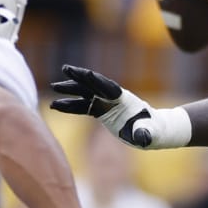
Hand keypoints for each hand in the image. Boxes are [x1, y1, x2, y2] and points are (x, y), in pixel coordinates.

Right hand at [49, 66, 188, 149]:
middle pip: (94, 85)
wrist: (151, 131)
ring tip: (54, 86)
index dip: (98, 80)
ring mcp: (106, 103)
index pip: (109, 87)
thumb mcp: (149, 134)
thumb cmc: (153, 132)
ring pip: (86, 94)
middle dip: (81, 77)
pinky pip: (83, 107)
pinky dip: (70, 106)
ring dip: (71, 90)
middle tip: (65, 68)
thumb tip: (143, 139)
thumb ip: (144, 134)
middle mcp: (114, 98)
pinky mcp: (101, 111)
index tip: (86, 72)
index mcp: (125, 100)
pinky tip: (56, 105)